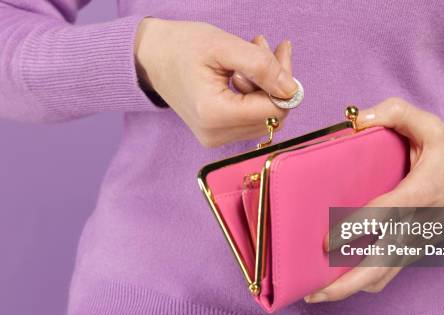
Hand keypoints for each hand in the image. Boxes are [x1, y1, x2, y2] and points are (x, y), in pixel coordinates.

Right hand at [134, 19, 296, 146]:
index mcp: (214, 114)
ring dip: (266, 86)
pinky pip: (251, 119)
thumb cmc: (181, 46)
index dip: (284, 82)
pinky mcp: (217, 136)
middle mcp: (215, 135)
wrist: (150, 57)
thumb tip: (292, 90)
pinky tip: (243, 72)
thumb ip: (261, 66)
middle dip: (276, 81)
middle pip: (272, 115)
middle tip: (264, 47)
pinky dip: (255, 95)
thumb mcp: (223, 46)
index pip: (274, 110)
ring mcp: (216, 139)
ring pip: (265, 118)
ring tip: (249, 56)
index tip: (279, 51)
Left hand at [305, 97, 443, 302]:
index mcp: (419, 193)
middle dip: (346, 283)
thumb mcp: (432, 126)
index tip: (326, 243)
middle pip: (381, 265)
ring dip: (351, 289)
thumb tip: (359, 116)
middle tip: (314, 293)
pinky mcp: (414, 249)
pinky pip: (388, 274)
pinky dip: (365, 283)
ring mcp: (416, 242)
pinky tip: (340, 284)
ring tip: (317, 295)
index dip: (355, 229)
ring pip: (383, 276)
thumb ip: (397, 113)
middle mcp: (416, 225)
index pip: (384, 215)